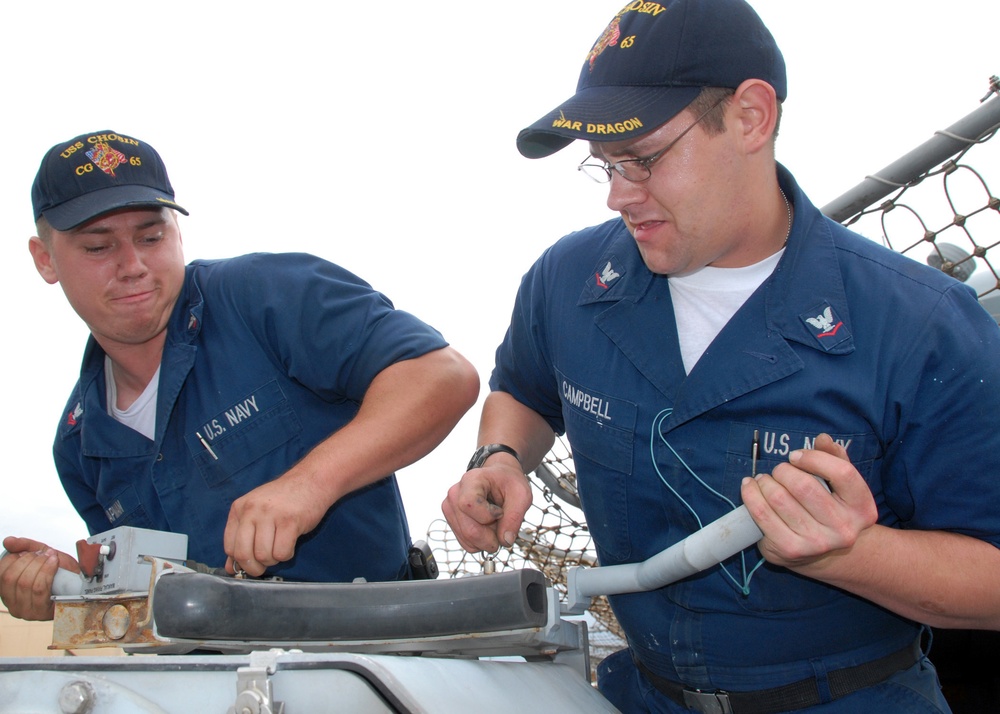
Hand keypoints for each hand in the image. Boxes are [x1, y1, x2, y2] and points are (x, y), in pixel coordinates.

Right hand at [0, 537, 79, 620]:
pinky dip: (47, 571)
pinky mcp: (41, 613)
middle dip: (29, 560)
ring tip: (51, 557)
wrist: (82, 585)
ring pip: (25, 583)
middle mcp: (12, 604)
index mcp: (8, 591)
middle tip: (44, 553)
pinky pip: (39, 589)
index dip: (14, 558)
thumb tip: (7, 541)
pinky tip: (54, 562)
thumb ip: (25, 547)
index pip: (1, 572)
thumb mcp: (42, 556)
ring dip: (40, 565)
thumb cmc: (60, 572)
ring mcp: (25, 611)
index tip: (32, 551)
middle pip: (12, 577)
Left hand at [223, 473, 328, 576]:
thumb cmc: (284, 500)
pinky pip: (282, 553)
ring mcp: (270, 514)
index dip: (240, 562)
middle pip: (243, 554)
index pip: (229, 547)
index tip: (251, 563)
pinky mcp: (289, 521)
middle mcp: (251, 510)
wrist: (311, 480)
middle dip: (254, 567)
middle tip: (264, 565)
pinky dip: (286, 555)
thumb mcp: (257, 513)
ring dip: (273, 560)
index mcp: (239, 508)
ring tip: (280, 548)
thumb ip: (242, 539)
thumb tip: (230, 569)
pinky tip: (290, 544)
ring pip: (263, 555)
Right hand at [442, 460, 532, 552]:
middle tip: (502, 524)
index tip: (500, 511)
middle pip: (470, 530)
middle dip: (492, 536)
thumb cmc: (509, 482)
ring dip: (487, 539)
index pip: (470, 505)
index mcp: (471, 481)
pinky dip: (480, 541)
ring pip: (468, 540)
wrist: (499, 478)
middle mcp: (455, 494)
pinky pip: (466, 543)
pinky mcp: (451, 520)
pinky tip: (486, 527)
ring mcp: (450, 508)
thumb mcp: (522, 495)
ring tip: (494, 522)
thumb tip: (505, 541)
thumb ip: (515, 518)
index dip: (489, 516)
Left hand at [741, 433, 877, 571]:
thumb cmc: (829, 510)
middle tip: (779, 471)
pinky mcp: (789, 549)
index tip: (795, 456)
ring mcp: (816, 542)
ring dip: (765, 482)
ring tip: (765, 480)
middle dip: (784, 471)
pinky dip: (750, 495)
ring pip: (779, 498)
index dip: (814, 458)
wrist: (823, 555)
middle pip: (804, 485)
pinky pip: (761, 514)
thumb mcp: (840, 486)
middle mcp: (843, 529)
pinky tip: (750, 488)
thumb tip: (823, 438)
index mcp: (862, 508)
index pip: (842, 473)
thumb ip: (835, 458)